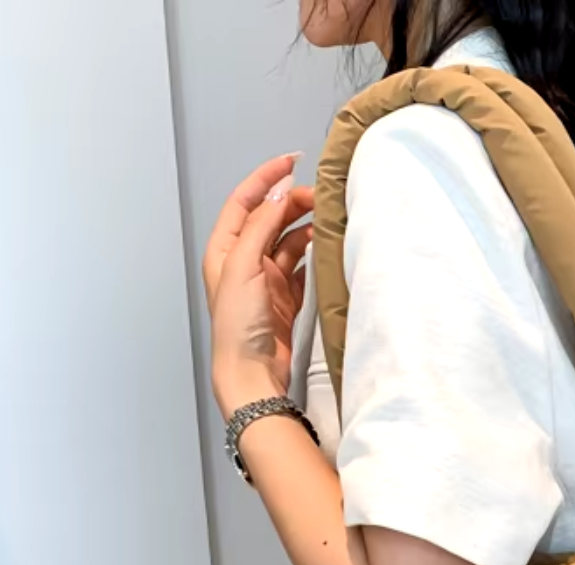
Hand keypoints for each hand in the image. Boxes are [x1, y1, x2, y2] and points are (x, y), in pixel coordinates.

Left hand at [203, 155, 314, 419]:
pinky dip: (315, 256)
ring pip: (289, 241)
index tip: (292, 161)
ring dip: (307, 227)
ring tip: (329, 219)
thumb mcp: (244, 265)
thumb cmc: (239, 325)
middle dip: (293, 202)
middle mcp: (243, 261)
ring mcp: (266, 280)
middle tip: (321, 196)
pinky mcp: (286, 299)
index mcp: (225, 249)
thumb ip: (261, 226)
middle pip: (270, 218)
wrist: (252, 373)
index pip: (245, 201)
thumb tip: (278, 193)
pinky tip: (328, 248)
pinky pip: (303, 268)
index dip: (266, 178)